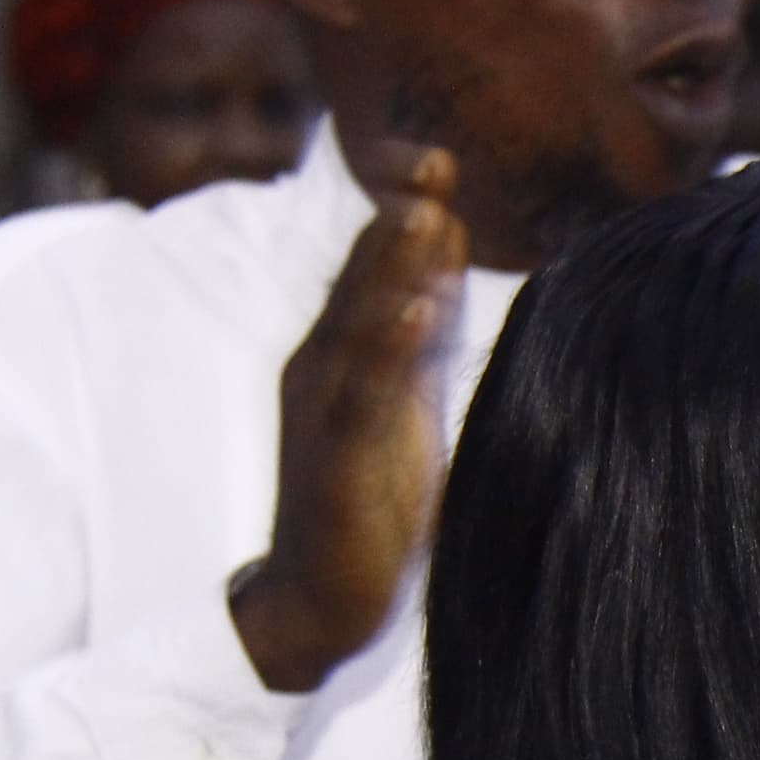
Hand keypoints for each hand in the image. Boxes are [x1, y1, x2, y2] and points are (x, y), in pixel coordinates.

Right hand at [234, 142, 464, 692]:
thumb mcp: (400, 405)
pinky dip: (384, 351)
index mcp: (341, 356)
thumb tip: (441, 269)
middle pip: (360, 280)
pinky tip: (407, 313)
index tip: (437, 158)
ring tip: (421, 212)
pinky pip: (362, 398)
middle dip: (395, 219)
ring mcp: (325, 413)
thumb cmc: (368, 503)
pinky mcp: (338, 462)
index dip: (403, 214)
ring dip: (387, 267)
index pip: (373, 271)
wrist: (318, 600)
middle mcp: (323, 370)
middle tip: (433, 159)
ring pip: (357, 326)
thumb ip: (416, 340)